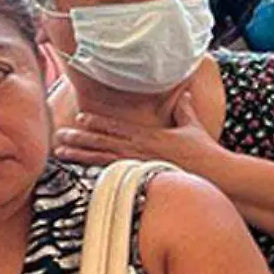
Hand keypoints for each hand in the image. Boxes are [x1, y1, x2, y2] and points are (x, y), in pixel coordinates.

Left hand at [55, 92, 224, 172]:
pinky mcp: (143, 178)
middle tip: (59, 135)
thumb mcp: (193, 127)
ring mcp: (139, 164)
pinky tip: (80, 172)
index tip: (80, 117)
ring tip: (62, 153)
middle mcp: (140, 149)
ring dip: (81, 155)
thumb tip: (183, 95)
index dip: (97, 122)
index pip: (118, 126)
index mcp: (150, 135)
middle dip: (80, 137)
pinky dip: (96, 173)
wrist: (215, 172)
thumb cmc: (204, 151)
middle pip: (104, 141)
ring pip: (103, 159)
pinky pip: (114, 175)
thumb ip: (184, 111)